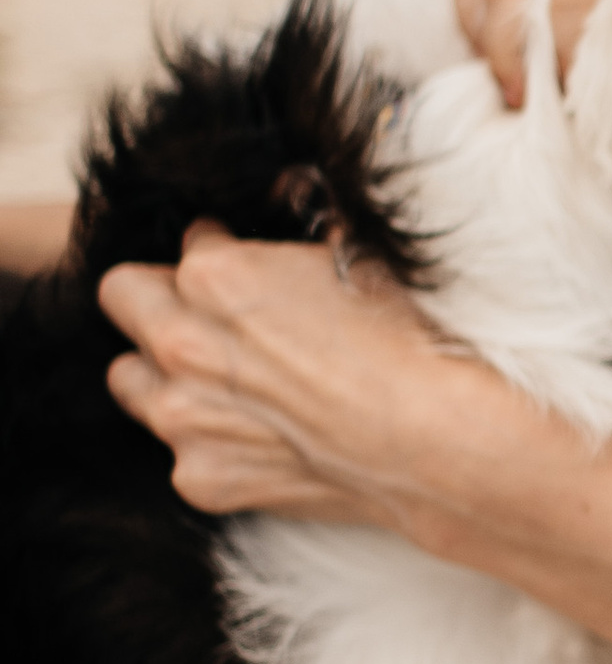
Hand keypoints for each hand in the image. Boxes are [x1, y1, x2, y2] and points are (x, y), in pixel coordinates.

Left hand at [98, 227, 452, 522]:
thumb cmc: (410, 346)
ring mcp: (182, 417)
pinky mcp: (200, 476)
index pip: (183, 246)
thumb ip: (310, 218)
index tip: (244, 267)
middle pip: (122, 299)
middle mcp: (180, 344)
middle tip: (215, 316)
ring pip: (129, 378)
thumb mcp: (364, 257)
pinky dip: (207, 440)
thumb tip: (293, 186)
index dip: (218, 252)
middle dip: (161, 299)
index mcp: (215, 276)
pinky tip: (263, 436)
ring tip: (226, 379)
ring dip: (163, 370)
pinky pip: (175, 448)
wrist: (436, 443)